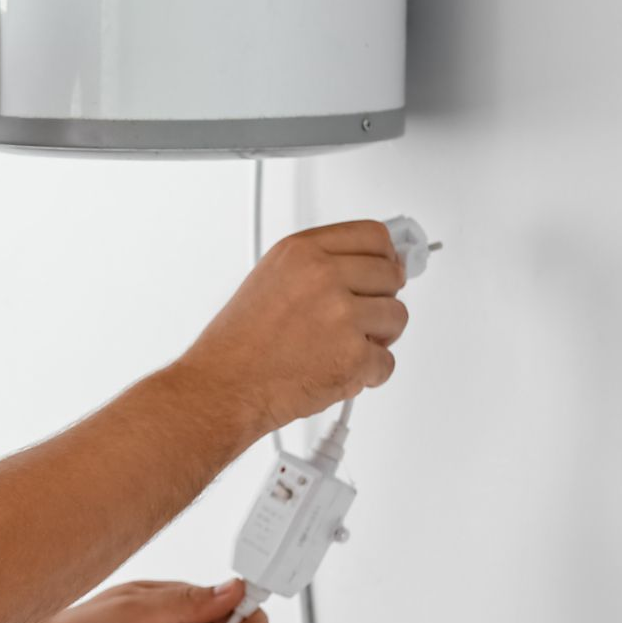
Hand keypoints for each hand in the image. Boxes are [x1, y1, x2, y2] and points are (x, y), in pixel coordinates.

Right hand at [178, 219, 409, 434]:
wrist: (224, 386)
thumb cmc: (240, 342)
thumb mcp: (272, 279)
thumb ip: (319, 266)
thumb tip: (370, 266)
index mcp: (302, 252)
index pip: (373, 236)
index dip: (385, 257)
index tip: (387, 268)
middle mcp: (322, 276)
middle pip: (392, 275)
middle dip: (380, 300)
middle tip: (356, 318)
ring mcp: (341, 314)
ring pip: (397, 317)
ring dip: (378, 337)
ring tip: (340, 346)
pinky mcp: (354, 355)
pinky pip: (387, 361)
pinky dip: (367, 374)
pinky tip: (334, 370)